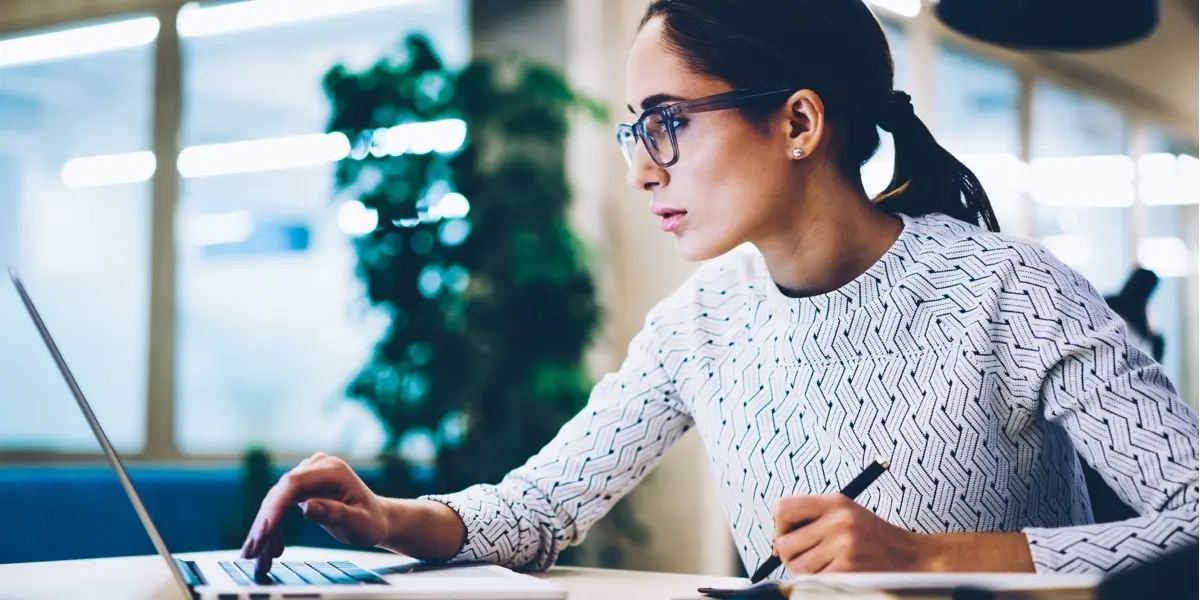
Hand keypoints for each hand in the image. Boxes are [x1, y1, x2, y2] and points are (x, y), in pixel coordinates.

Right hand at [241, 453, 393, 575]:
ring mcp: (308, 474)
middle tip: (252, 551)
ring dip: (264, 529)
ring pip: (276, 501)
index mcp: (332, 470)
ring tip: (255, 556)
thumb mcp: (359, 522)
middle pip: (280, 492)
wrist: (377, 518)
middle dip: (264, 523)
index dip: (276, 506)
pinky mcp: (303, 486)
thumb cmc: (372, 521)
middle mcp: (317, 467)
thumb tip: (307, 507)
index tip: (265, 530)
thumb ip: (335, 513)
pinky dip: (273, 528)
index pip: (294, 483)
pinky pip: (280, 506)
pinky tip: (270, 548)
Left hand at [771, 494, 929, 573]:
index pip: (783, 508)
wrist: (912, 557)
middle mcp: (838, 521)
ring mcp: (844, 546)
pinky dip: (822, 583)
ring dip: (807, 573)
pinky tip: (840, 574)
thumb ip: (812, 521)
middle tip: (811, 558)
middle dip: (792, 556)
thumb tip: (776, 545)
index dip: (780, 526)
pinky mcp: (849, 570)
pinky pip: (814, 582)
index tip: (791, 536)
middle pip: (784, 544)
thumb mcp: (846, 515)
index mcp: (835, 502)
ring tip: (830, 565)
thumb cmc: (872, 538)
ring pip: (796, 567)